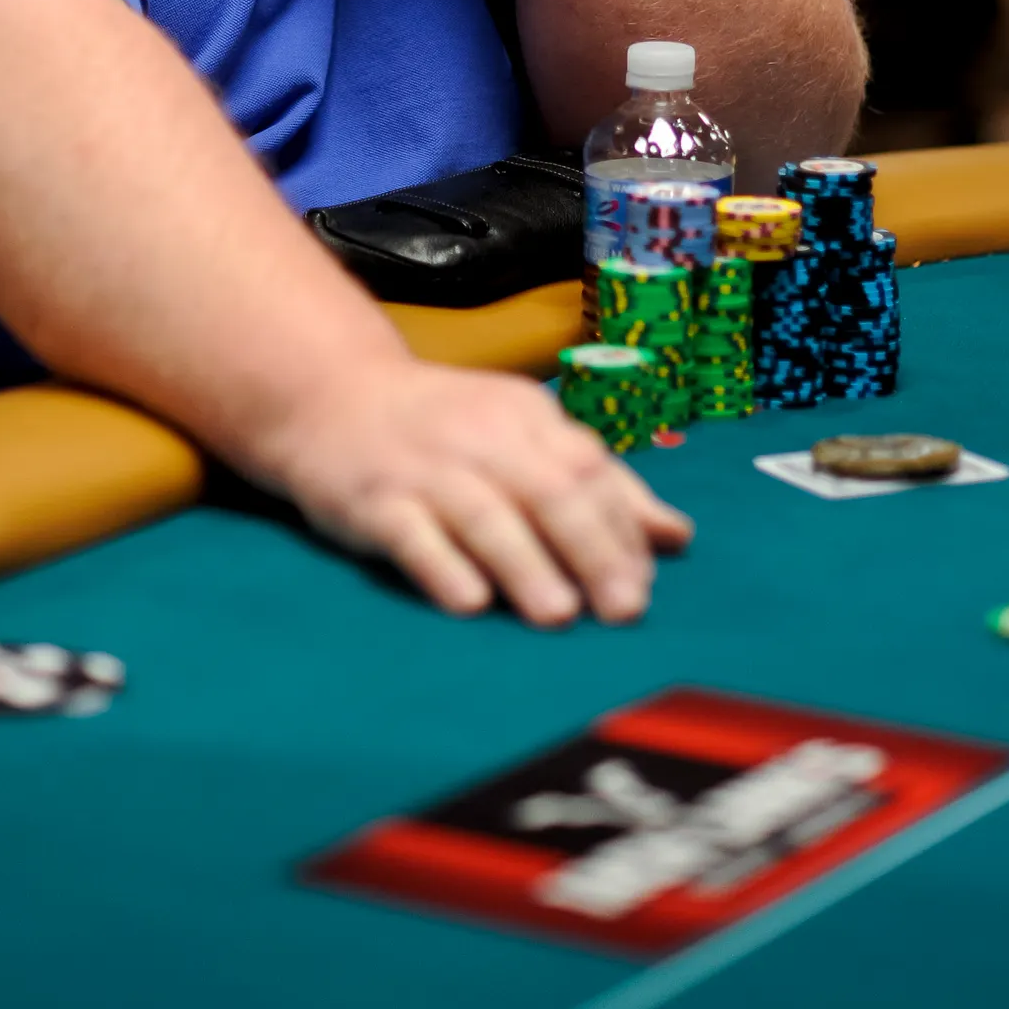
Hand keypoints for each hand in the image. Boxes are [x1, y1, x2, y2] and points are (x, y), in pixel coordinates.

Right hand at [259, 356, 692, 625]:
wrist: (332, 394)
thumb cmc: (444, 428)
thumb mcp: (522, 436)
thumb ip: (596, 484)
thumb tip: (676, 538)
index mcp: (526, 417)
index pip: (588, 468)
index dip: (621, 528)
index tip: (644, 587)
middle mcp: (481, 437)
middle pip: (547, 488)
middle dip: (590, 549)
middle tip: (623, 609)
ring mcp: (425, 468)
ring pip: (484, 513)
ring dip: (525, 563)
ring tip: (559, 614)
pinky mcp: (374, 500)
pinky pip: (411, 533)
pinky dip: (442, 565)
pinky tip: (469, 602)